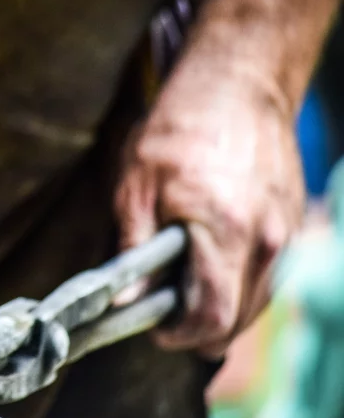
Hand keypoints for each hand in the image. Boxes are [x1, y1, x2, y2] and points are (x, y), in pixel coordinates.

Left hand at [114, 53, 304, 358]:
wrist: (236, 83)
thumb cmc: (179, 129)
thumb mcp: (136, 185)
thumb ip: (132, 248)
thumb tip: (124, 300)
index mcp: (227, 235)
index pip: (211, 317)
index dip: (179, 334)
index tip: (154, 327)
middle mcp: (268, 242)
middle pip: (238, 320)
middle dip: (198, 328)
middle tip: (164, 313)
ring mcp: (286, 233)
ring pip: (257, 301)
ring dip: (222, 308)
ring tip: (184, 288)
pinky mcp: (292, 221)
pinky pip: (269, 274)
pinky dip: (241, 284)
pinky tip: (211, 265)